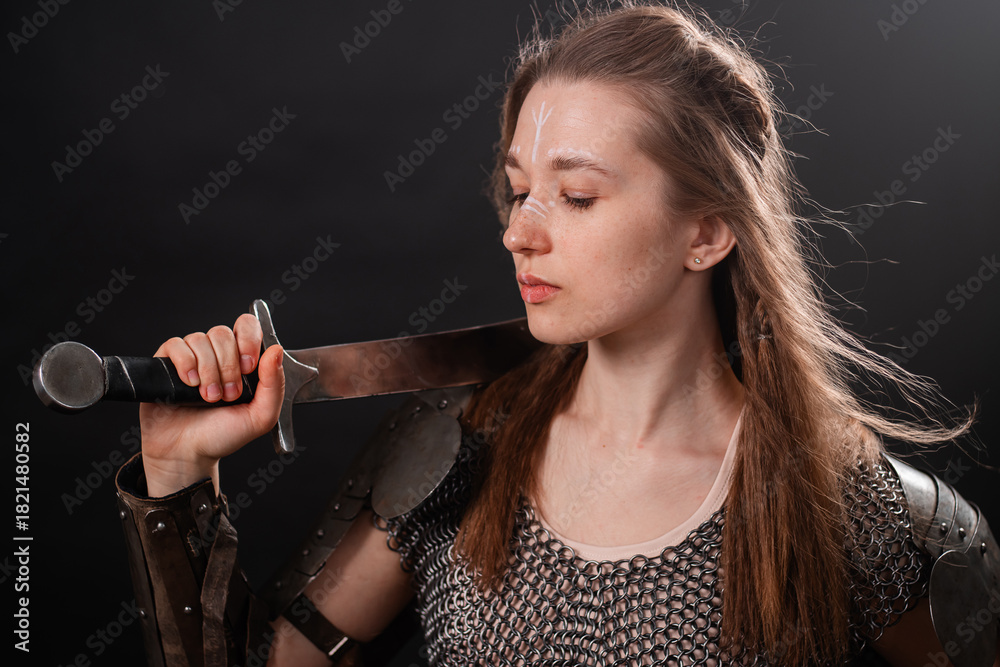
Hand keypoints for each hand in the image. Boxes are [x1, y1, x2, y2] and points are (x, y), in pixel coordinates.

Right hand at [139, 313, 284, 495]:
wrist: (187, 454)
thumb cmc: (223, 436)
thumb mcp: (260, 417)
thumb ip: (274, 385)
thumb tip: (276, 350)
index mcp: (241, 361)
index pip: (247, 326)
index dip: (248, 339)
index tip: (248, 367)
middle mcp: (216, 355)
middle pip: (223, 333)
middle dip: (228, 366)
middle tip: (228, 395)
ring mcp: (191, 357)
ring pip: (200, 339)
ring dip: (208, 371)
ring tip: (208, 397)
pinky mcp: (165, 364)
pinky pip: (176, 345)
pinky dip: (185, 362)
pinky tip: (189, 384)